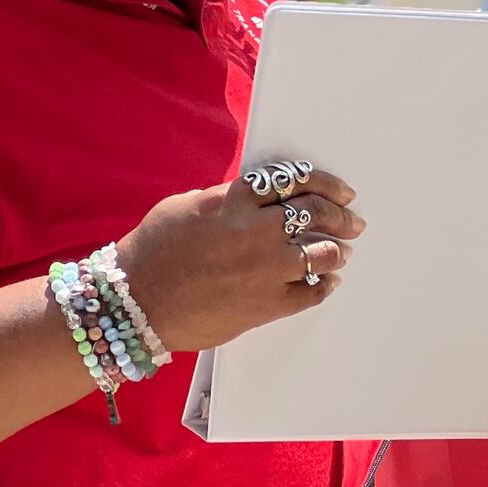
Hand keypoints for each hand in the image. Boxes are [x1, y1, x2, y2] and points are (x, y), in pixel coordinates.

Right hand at [114, 168, 364, 352]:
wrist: (134, 302)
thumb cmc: (151, 251)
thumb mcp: (187, 206)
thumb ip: (227, 198)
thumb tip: (256, 197)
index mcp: (236, 201)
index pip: (295, 181)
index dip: (325, 184)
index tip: (341, 191)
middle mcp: (257, 231)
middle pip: (316, 213)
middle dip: (341, 215)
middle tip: (353, 220)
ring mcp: (265, 269)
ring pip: (322, 253)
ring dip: (337, 250)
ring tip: (343, 251)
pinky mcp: (266, 305)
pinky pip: (311, 293)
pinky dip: (325, 285)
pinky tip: (328, 281)